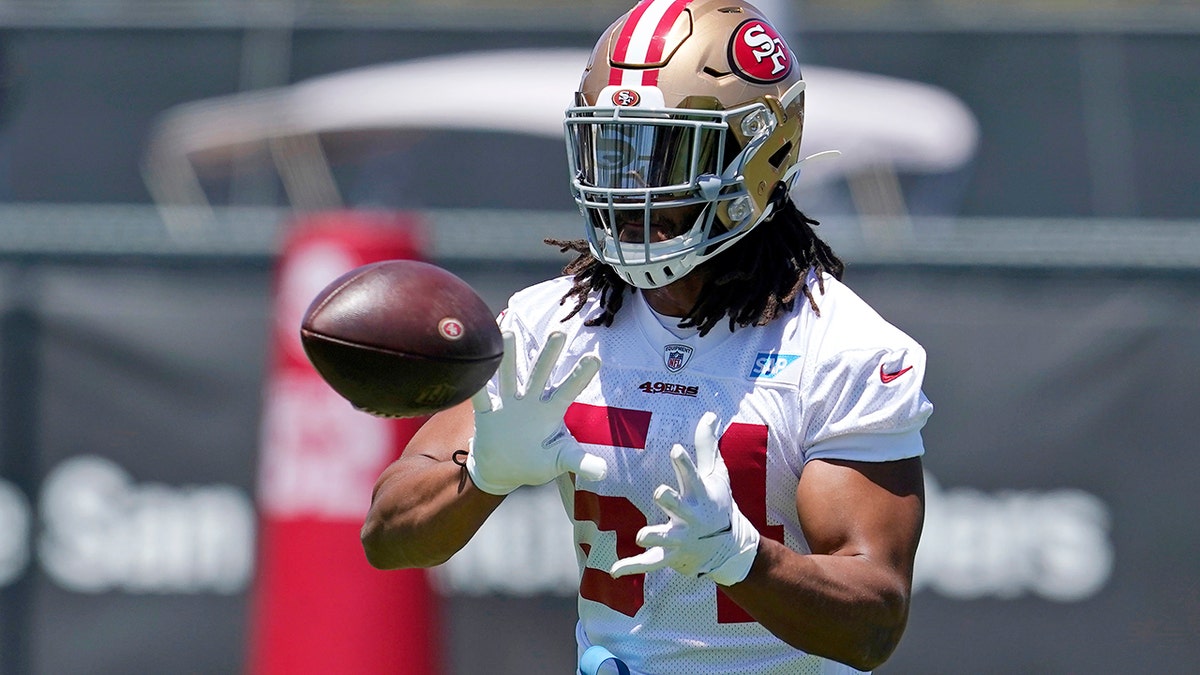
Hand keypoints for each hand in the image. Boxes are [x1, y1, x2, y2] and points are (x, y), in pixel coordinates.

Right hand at [465, 331, 606, 494]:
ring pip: (509, 377)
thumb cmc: (535, 462)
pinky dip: (476, 385)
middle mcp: (530, 402)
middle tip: (558, 333)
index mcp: (551, 412)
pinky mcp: (486, 414)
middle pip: (540, 374)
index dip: (580, 376)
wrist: (501, 471)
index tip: (595, 358)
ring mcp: (507, 405)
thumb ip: (579, 462)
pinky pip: (480, 398)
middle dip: (548, 355)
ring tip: (510, 333)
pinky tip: (475, 364)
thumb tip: (603, 473)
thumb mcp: (559, 462)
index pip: (568, 391)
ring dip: (509, 357)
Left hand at [610, 412, 759, 585]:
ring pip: (667, 538)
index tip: (675, 448)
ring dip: (655, 536)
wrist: (729, 548)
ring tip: (641, 535)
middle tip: (659, 491)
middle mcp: (691, 517)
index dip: (684, 463)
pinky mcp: (671, 556)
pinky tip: (614, 570)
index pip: (692, 476)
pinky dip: (633, 567)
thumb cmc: (718, 504)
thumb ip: (707, 446)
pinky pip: (651, 563)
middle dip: (671, 500)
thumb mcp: (716, 475)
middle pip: (680, 507)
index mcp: (700, 494)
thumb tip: (709, 413)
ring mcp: (681, 538)